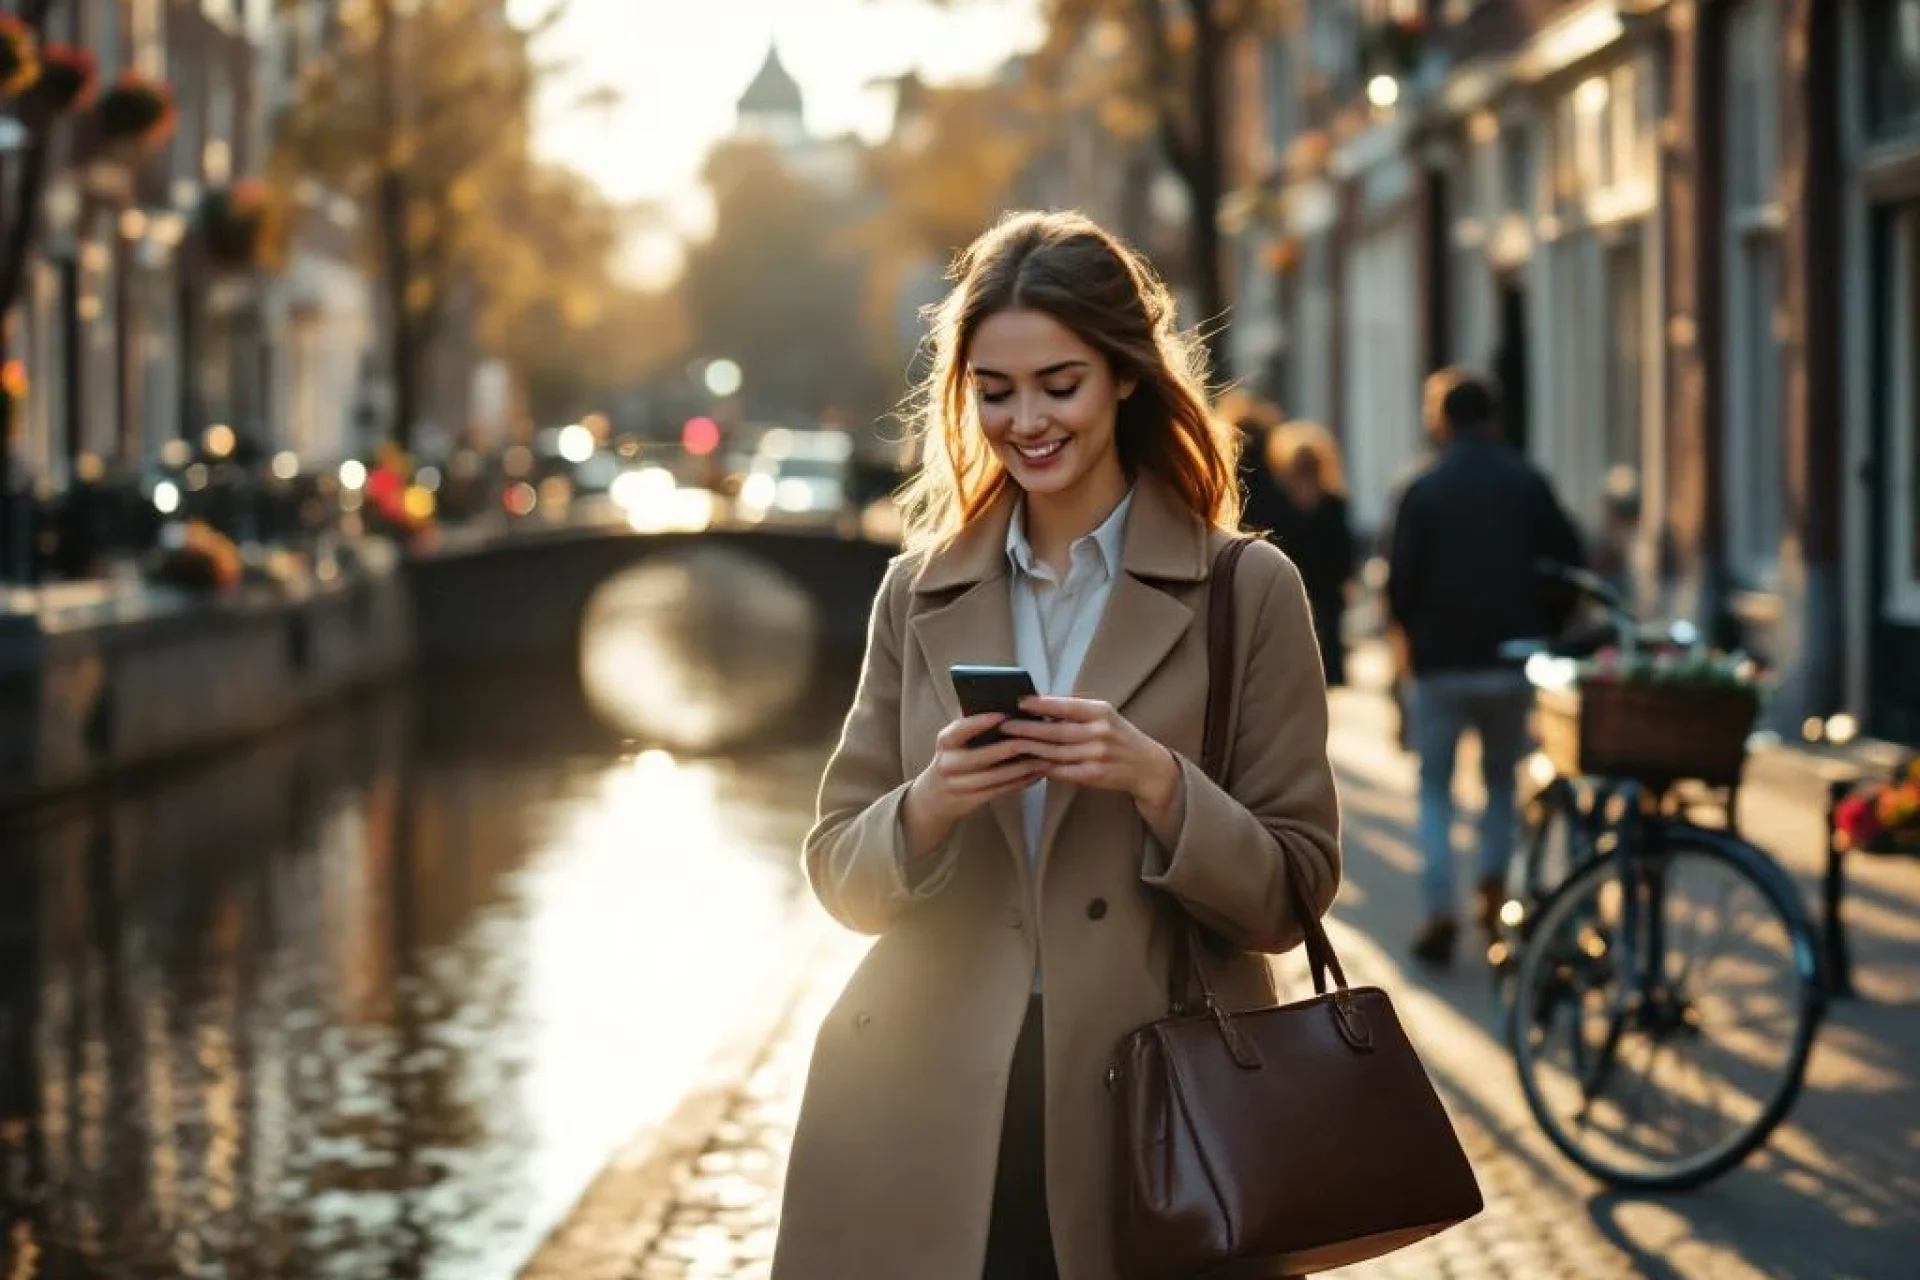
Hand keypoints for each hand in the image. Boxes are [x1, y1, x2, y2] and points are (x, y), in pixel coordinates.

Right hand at [903, 713, 1045, 849]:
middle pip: (983, 756)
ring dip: (1024, 768)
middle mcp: (948, 763)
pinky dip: (1021, 782)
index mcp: (945, 741)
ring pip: (996, 777)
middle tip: (1037, 739)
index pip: (960, 729)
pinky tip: (1038, 774)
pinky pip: (1001, 790)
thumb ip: (972, 721)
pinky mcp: (973, 801)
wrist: (935, 797)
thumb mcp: (955, 739)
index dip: (980, 722)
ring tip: (1046, 758)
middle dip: (1013, 748)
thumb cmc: (954, 757)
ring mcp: (959, 785)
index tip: (1004, 714)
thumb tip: (1001, 700)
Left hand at [1002, 696, 1180, 817]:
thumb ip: (1075, 712)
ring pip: (1055, 752)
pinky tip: (1027, 763)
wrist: (1147, 766)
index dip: (1041, 704)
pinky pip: (1061, 771)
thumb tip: (1037, 706)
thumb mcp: (1104, 716)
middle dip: (1027, 728)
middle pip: (1056, 731)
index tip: (1019, 702)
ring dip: (1030, 749)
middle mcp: (1100, 732)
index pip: (1066, 706)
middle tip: (1004, 726)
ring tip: (1009, 744)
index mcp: (1101, 712)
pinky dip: (1042, 767)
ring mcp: (1097, 755)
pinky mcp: (1093, 775)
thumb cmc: (1118, 736)